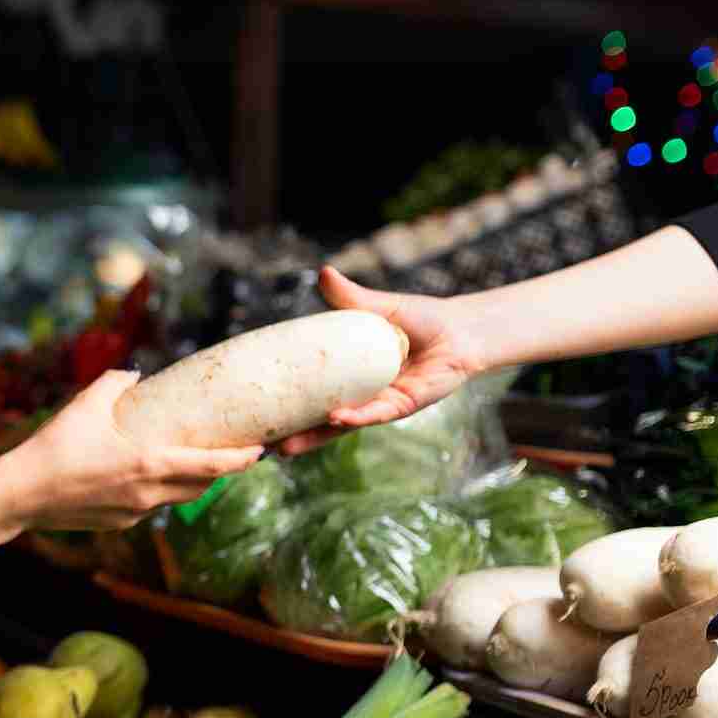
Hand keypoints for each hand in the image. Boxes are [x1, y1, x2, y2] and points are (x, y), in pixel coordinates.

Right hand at [0, 369, 263, 547]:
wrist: (24, 492)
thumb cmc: (55, 446)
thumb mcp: (86, 403)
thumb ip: (116, 382)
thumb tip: (134, 374)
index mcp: (149, 463)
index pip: (212, 466)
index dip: (242, 460)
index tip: (261, 452)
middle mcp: (149, 492)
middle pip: (201, 486)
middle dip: (219, 472)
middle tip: (229, 454)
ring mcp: (135, 512)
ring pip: (175, 498)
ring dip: (187, 483)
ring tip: (186, 464)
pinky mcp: (119, 523)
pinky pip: (147, 506)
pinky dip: (152, 491)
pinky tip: (136, 477)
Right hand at [278, 267, 488, 454]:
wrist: (462, 331)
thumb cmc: (422, 318)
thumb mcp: (378, 307)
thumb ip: (351, 298)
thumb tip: (324, 272)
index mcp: (348, 372)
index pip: (310, 387)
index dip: (285, 397)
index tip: (255, 402)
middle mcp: (359, 393)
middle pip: (317, 417)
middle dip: (291, 431)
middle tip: (260, 442)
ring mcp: (378, 402)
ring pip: (340, 426)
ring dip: (314, 436)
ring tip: (287, 446)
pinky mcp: (401, 406)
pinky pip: (373, 415)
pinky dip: (354, 417)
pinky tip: (335, 419)